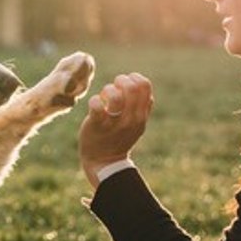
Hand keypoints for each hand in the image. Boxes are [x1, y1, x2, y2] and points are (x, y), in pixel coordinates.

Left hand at [78, 73, 153, 187]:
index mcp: (141, 116)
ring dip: (107, 90)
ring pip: (115, 95)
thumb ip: (142, 106)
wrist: (104, 162)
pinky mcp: (96, 125)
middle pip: (132, 86)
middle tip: (113, 88)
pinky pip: (96, 105)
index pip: (145, 85)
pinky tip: (95, 105)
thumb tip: (142, 83)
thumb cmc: (119, 138)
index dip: (134, 78)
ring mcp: (114, 123)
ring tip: (104, 98)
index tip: (125, 85)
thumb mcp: (137, 124)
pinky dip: (95, 100)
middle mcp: (130, 119)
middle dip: (120, 80)